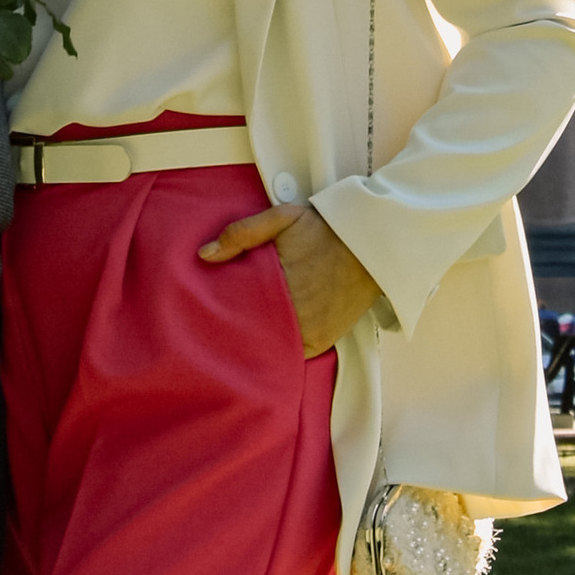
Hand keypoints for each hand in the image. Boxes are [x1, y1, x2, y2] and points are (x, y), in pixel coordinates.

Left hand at [198, 199, 383, 356]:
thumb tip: (203, 255)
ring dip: (255, 344)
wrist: (371, 245)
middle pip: (250, 331)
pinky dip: (279, 352)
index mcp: (275, 283)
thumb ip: (242, 234)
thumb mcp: (281, 219)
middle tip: (214, 332)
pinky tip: (265, 348)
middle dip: (233, 331)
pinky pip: (292, 355)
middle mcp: (290, 313)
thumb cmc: (323, 230)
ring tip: (235, 343)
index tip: (203, 316)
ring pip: (269, 347)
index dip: (219, 312)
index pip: (235, 308)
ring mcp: (307, 332)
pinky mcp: (320, 342)